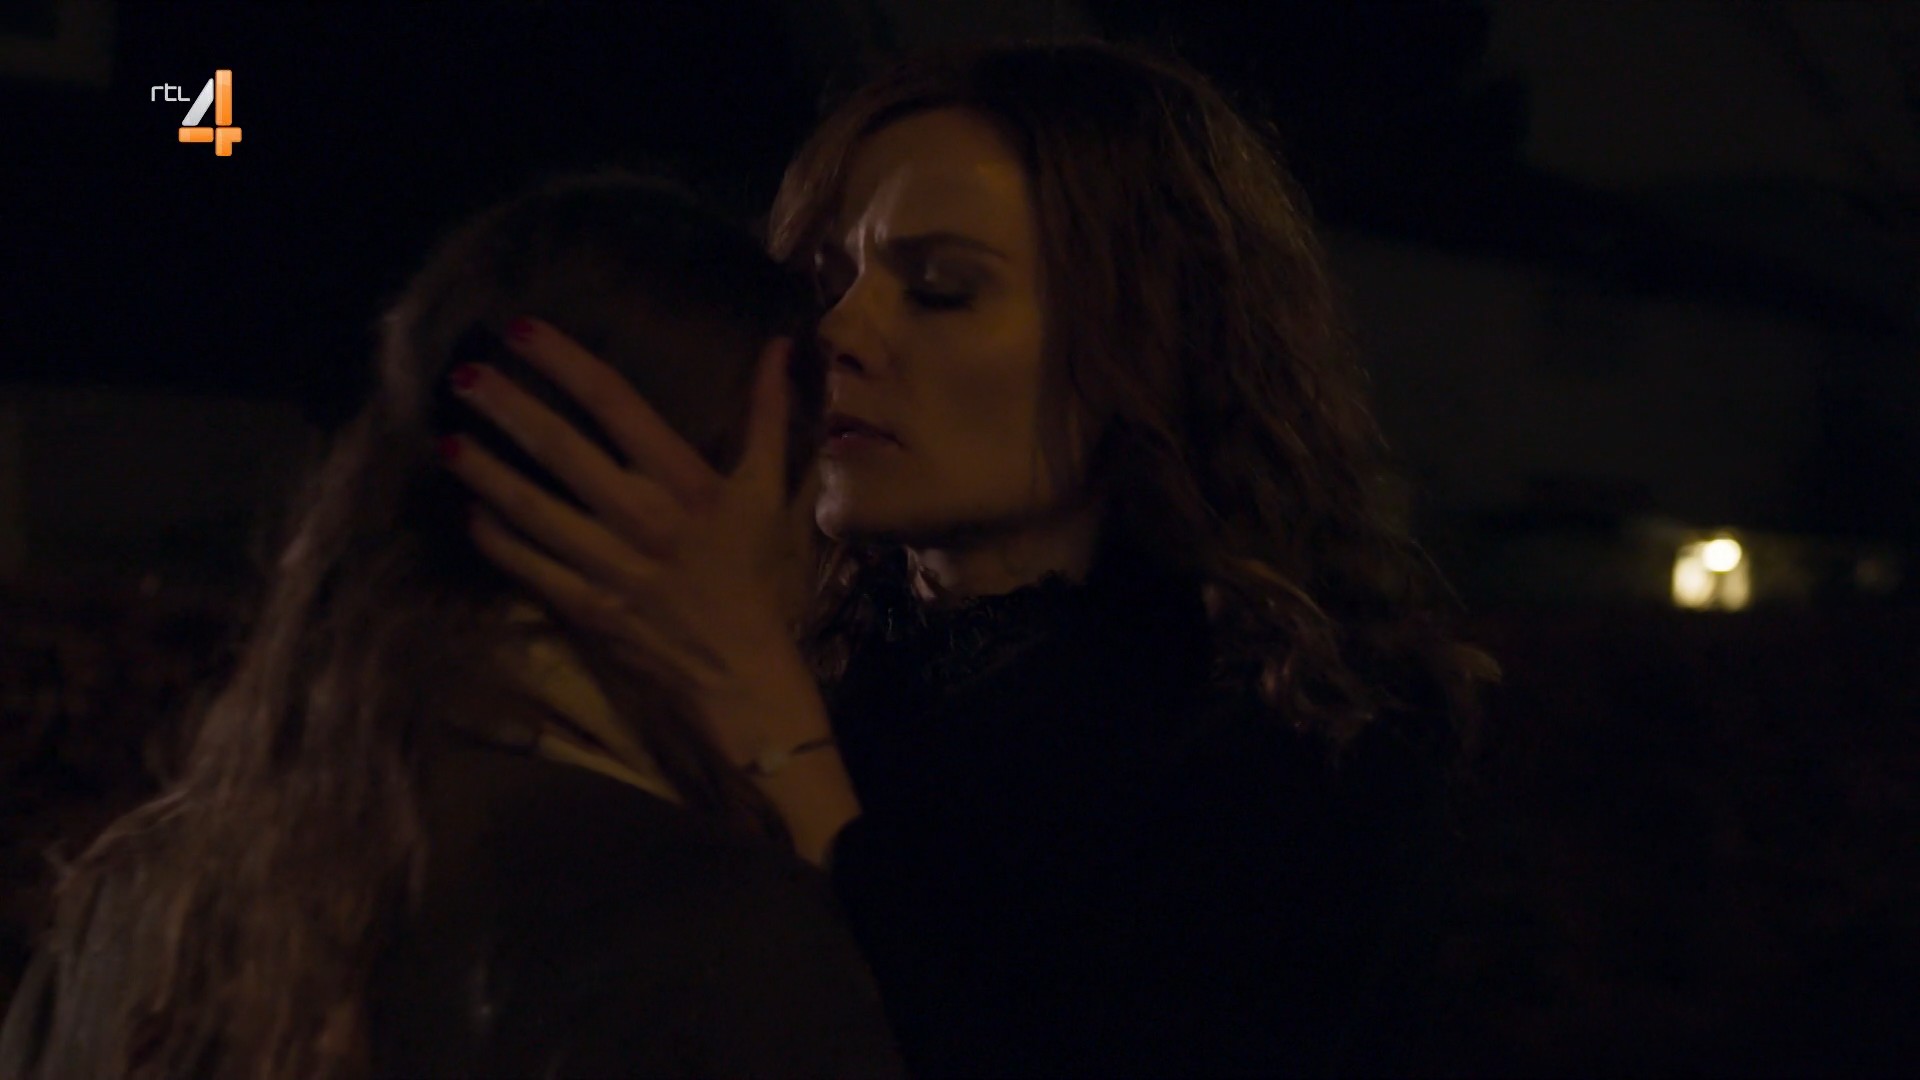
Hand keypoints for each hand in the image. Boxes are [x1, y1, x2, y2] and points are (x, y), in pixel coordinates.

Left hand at [438, 317, 819, 765]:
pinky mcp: (584, 607)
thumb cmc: (755, 575)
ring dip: (485, 470)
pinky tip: (471, 510)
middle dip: (507, 406)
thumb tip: (777, 346)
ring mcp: (606, 565)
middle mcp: (640, 516)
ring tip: (447, 436)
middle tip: (462, 373)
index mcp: (685, 482)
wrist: (742, 672)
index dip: (565, 362)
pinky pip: (527, 565)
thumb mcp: (770, 491)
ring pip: (530, 508)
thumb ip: (768, 414)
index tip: (521, 330)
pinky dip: (496, 538)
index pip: (615, 404)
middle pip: (559, 449)